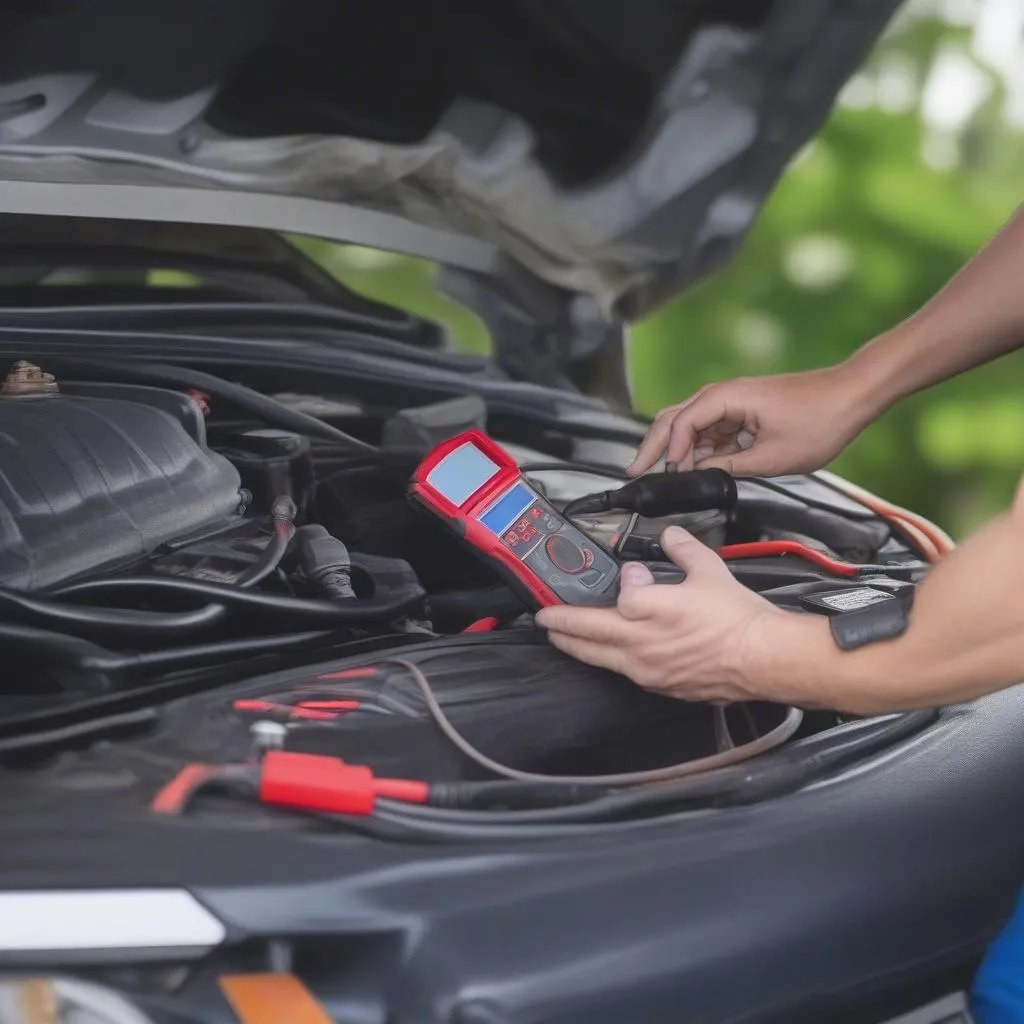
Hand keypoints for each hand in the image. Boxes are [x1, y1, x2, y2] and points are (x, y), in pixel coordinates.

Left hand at [536, 525, 785, 703]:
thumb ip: (683, 550)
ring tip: (562, 638)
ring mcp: (645, 669)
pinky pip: (623, 672)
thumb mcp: (710, 571)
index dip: (624, 580)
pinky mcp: (659, 686)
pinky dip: (609, 662)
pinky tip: (610, 657)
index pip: (617, 593)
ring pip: (598, 658)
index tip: (632, 573)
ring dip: (576, 646)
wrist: (762, 660)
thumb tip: (670, 538)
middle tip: (543, 618)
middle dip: (559, 625)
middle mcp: (638, 643)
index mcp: (647, 610)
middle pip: (585, 634)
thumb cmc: (738, 619)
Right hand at [627, 364, 871, 477]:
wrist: (852, 396)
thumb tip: (701, 474)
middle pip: (674, 417)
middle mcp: (724, 395)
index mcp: (729, 398)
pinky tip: (694, 466)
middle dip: (653, 445)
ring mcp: (732, 402)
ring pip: (688, 423)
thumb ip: (730, 467)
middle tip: (634, 470)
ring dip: (675, 448)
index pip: (682, 421)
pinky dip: (697, 447)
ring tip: (661, 473)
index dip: (669, 449)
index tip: (666, 472)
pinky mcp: (741, 411)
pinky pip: (709, 428)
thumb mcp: (773, 456)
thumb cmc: (821, 419)